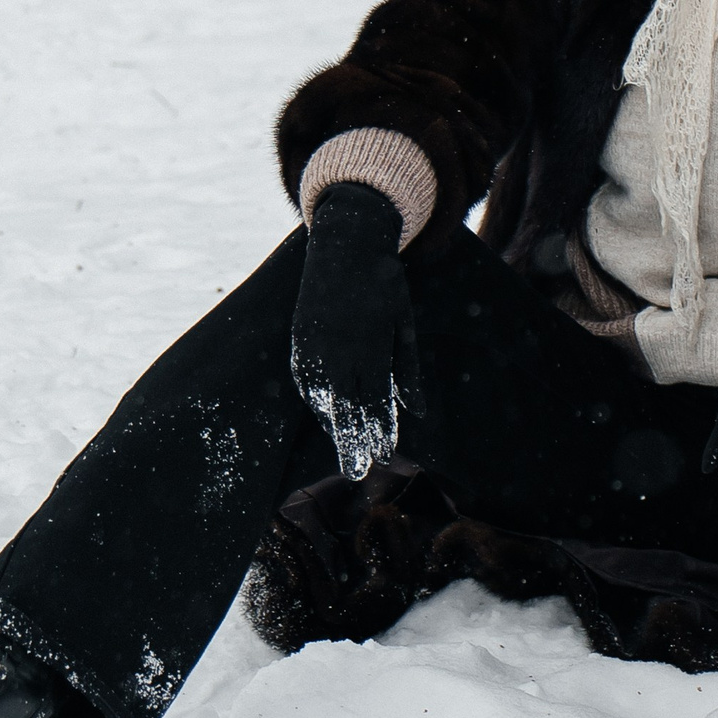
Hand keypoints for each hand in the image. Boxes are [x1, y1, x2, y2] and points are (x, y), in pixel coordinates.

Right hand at [290, 183, 420, 479]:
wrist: (345, 243)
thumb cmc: (384, 283)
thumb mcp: (404, 322)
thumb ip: (408, 368)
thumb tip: (417, 411)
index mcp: (371, 346)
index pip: (375, 400)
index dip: (380, 431)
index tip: (386, 456)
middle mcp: (341, 350)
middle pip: (347, 407)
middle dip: (354, 442)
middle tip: (358, 474)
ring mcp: (316, 345)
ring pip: (324, 397)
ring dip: (334, 425)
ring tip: (345, 452)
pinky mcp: (299, 339)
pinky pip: (305, 380)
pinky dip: (315, 401)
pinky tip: (325, 417)